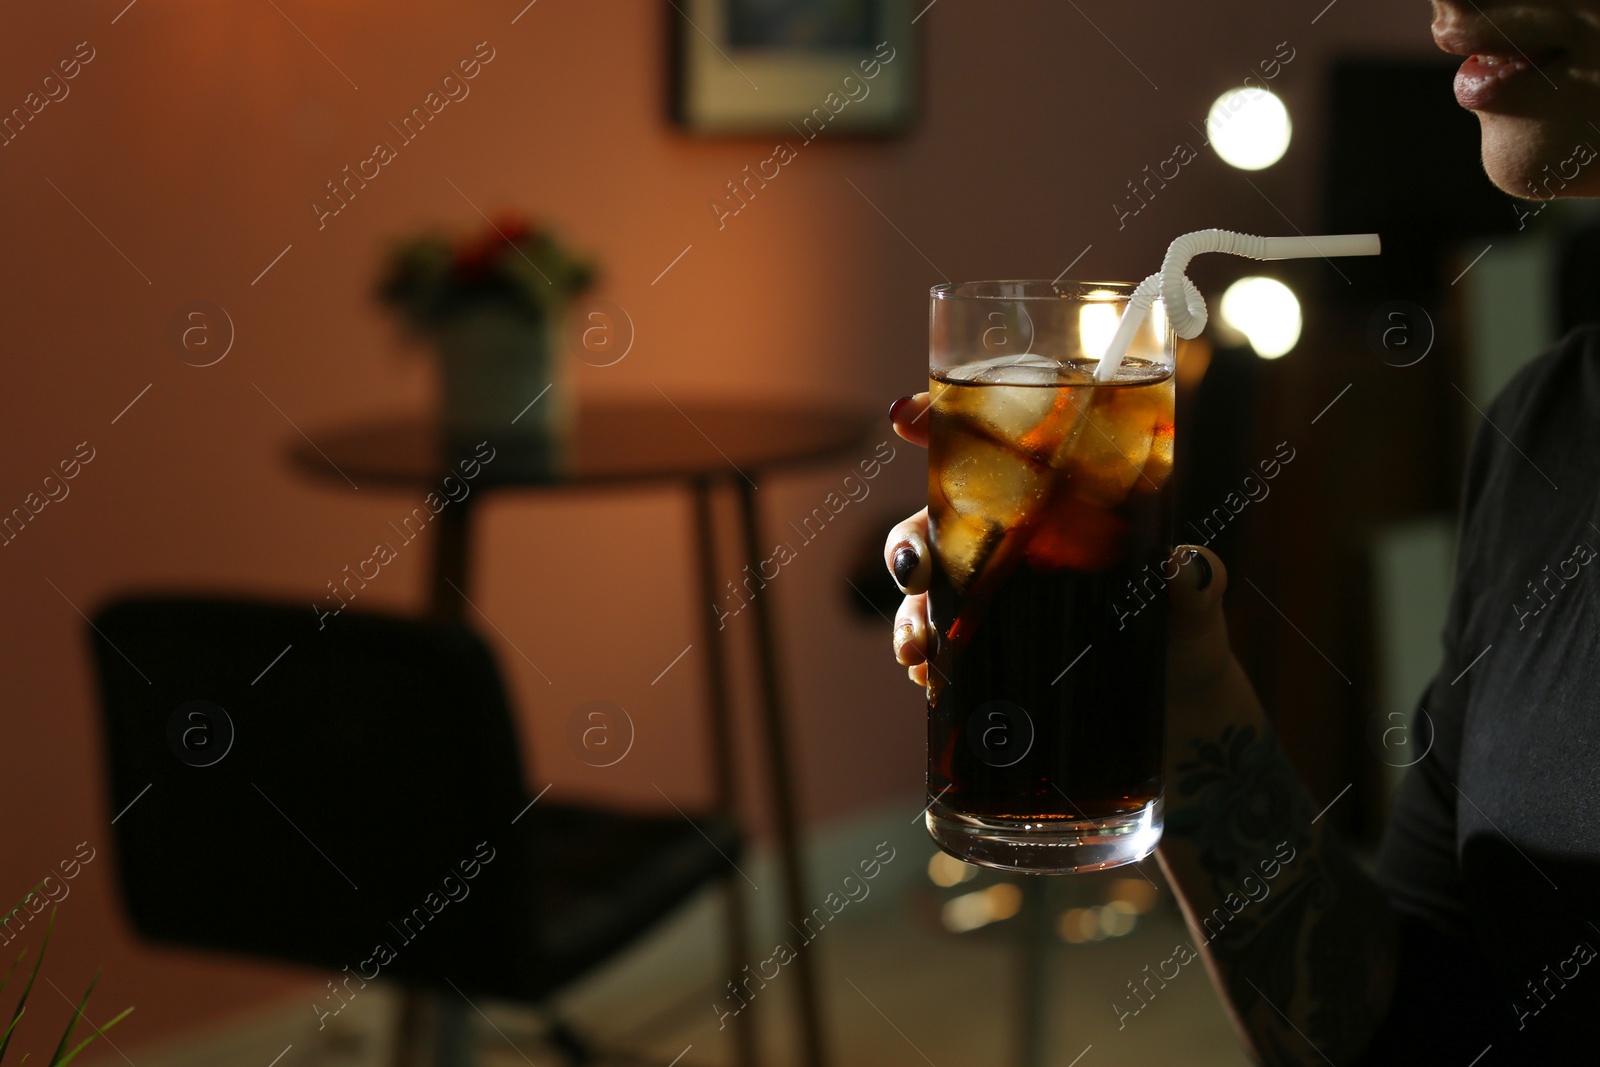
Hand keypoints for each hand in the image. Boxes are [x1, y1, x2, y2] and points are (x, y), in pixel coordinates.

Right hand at [881, 392, 1239, 710]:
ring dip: (909, 615)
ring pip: (926, 593)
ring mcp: (990, 603)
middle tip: (915, 569)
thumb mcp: (1194, 602)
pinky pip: (936, 649)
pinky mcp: (984, 655)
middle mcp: (1011, 547)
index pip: (989, 451)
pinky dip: (923, 659)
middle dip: (908, 544)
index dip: (940, 424)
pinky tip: (926, 674)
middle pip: (933, 525)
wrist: (1179, 711)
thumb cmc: (1185, 635)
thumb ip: (1196, 581)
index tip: (906, 417)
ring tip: (917, 649)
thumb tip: (1185, 568)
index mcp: (1053, 507)